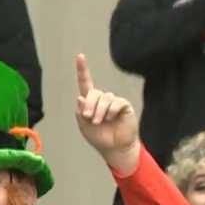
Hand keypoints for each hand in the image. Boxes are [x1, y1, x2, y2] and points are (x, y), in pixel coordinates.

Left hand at [75, 54, 139, 175]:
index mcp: (91, 102)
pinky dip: (111, 111)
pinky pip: (116, 102)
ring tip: (99, 122)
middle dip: (89, 104)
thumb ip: (80, 112)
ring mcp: (113, 102)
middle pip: (94, 92)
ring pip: (105, 97)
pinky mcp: (124, 106)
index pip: (86, 83)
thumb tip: (80, 97)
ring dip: (99, 111)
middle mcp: (102, 99)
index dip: (83, 70)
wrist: (114, 148)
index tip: (80, 56)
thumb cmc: (99, 137)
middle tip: (88, 117)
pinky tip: (111, 118)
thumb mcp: (84, 125)